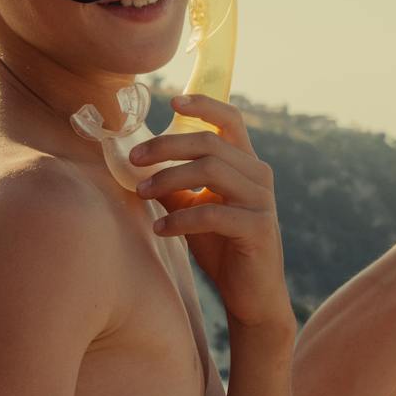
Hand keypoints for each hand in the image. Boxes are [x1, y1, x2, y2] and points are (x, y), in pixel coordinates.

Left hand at [128, 95, 292, 332]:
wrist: (251, 294)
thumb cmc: (222, 248)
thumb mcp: (194, 210)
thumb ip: (175, 187)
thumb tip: (137, 167)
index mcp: (247, 164)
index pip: (230, 120)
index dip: (204, 105)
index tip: (172, 101)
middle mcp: (259, 175)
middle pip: (209, 143)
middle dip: (166, 147)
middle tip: (134, 159)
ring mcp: (261, 201)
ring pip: (211, 172)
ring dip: (169, 180)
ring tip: (141, 193)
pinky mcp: (257, 228)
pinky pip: (212, 214)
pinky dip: (180, 219)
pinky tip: (159, 228)